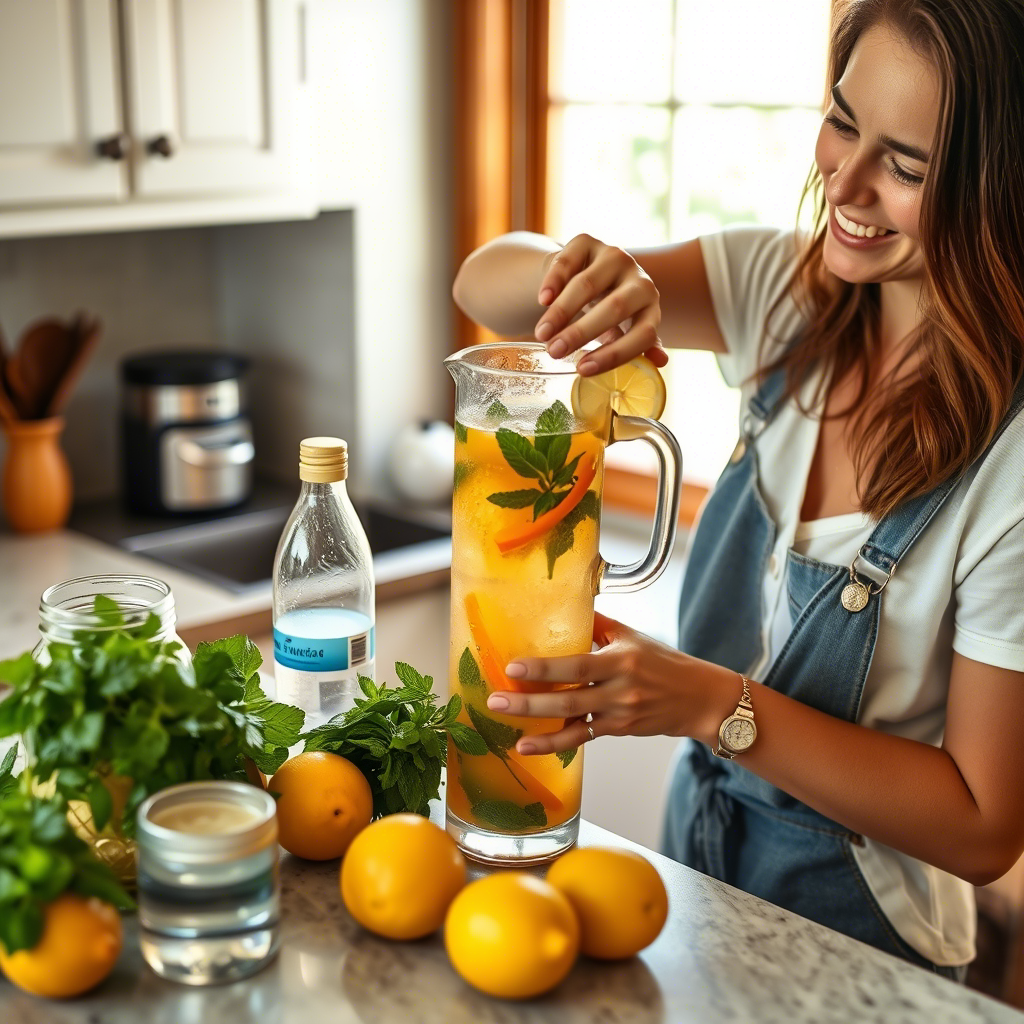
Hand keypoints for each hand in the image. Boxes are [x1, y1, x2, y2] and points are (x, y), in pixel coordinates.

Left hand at [485, 612, 738, 754]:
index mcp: (622, 659)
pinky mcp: (619, 731)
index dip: (544, 667)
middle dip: (529, 700)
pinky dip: (556, 743)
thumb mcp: (634, 637)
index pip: (577, 663)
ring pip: (573, 723)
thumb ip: (600, 624)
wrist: (700, 700)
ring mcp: (620, 714)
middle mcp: (620, 689)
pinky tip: (531, 745)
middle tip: (496, 699)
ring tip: (508, 729)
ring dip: (538, 728)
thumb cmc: (665, 663)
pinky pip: (582, 737)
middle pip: (568, 697)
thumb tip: (569, 603)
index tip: (513, 666)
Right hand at [536, 234, 667, 375]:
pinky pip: (569, 261)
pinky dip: (554, 282)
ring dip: (561, 312)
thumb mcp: (624, 331)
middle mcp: (638, 278)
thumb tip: (660, 361)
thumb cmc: (608, 313)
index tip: (582, 370)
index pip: (643, 333)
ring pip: (588, 285)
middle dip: (581, 332)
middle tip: (554, 352)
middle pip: (615, 308)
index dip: (615, 354)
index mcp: (651, 307)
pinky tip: (543, 301)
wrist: (587, 277)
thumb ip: (637, 347)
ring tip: (542, 334)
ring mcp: (614, 257)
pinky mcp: (588, 242)